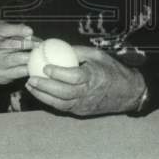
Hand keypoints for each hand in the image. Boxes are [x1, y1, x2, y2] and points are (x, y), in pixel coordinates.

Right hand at [0, 22, 35, 85]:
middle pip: (12, 45)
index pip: (4, 30)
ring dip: (30, 56)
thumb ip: (11, 30)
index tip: (29, 31)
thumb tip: (28, 32)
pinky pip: (20, 72)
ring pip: (17, 59)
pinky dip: (29, 68)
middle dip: (27, 44)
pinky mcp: (4, 75)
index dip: (18, 30)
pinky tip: (36, 64)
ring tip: (38, 53)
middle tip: (38, 43)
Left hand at [25, 46, 145, 116]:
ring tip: (31, 86)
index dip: (58, 73)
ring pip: (61, 104)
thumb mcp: (97, 55)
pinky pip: (64, 108)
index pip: (74, 77)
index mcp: (94, 77)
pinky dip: (50, 101)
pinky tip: (41, 93)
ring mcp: (84, 105)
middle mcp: (88, 93)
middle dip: (45, 87)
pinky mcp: (81, 112)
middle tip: (31, 78)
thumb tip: (57, 46)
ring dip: (43, 96)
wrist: (127, 92)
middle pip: (64, 93)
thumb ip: (78, 51)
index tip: (45, 67)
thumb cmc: (112, 70)